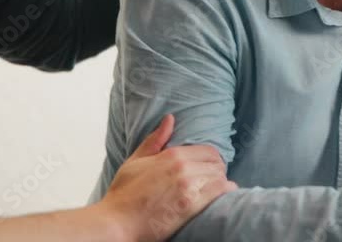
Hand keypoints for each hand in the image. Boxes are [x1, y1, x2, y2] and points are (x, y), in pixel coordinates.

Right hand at [98, 115, 236, 241]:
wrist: (117, 222)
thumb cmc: (124, 194)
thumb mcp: (136, 161)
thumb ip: (155, 140)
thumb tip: (170, 119)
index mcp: (172, 154)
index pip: (209, 151)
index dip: (211, 160)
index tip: (208, 168)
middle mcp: (183, 167)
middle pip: (217, 164)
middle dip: (218, 171)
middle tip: (213, 180)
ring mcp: (188, 186)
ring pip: (220, 177)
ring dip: (221, 183)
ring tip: (215, 190)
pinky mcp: (191, 206)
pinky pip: (219, 192)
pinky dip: (224, 193)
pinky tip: (221, 198)